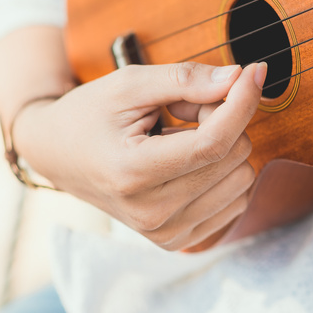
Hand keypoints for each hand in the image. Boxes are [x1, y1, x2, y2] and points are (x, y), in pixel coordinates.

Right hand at [13, 61, 265, 250]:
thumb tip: (239, 78)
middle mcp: (150, 213)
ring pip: (242, 177)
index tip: (255, 72)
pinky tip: (186, 161)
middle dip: (221, 120)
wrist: (57, 155)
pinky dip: (222, 171)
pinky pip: (237, 199)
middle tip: (183, 110)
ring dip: (222, 146)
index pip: (213, 142)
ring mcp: (165, 232)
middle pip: (233, 155)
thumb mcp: (130, 83)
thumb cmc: (91, 113)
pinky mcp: (179, 240)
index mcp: (132, 173)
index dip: (242, 102)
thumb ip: (185, 79)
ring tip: (179, 136)